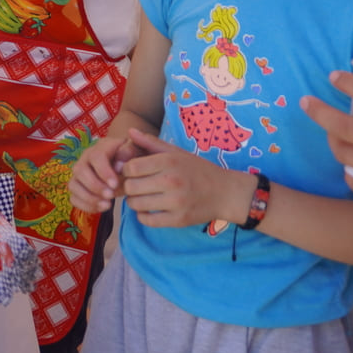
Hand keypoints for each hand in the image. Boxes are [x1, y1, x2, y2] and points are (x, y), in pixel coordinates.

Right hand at [70, 131, 147, 212]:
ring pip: (73, 185)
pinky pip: (74, 198)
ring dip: (88, 197)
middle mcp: (86, 158)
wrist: (126, 162)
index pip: (96, 157)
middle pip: (80, 170)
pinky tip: (102, 208)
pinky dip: (85, 205)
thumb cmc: (132, 156)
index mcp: (101, 147)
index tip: (115, 184)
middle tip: (111, 196)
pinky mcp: (78, 187)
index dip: (103, 172)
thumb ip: (130, 152)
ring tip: (107, 205)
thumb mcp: (137, 150)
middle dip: (94, 186)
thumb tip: (119, 165)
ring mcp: (80, 173)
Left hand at [120, 130, 255, 228]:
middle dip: (129, 186)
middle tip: (136, 186)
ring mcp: (175, 202)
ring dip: (134, 202)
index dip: (126, 170)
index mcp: (169, 162)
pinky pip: (147, 221)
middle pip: (131, 187)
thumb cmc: (198, 170)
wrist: (226, 193)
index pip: (131, 167)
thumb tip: (130, 131)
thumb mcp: (176, 152)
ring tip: (142, 197)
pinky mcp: (179, 220)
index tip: (133, 172)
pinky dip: (143, 216)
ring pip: (136, 204)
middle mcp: (171, 181)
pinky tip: (149, 210)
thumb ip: (151, 142)